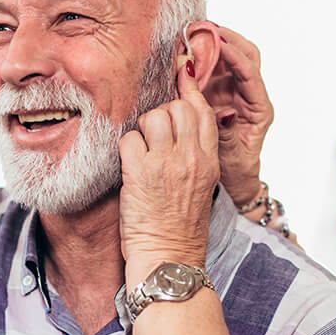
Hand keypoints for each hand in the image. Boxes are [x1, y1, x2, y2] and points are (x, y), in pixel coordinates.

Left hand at [119, 62, 218, 289]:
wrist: (170, 261)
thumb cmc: (181, 230)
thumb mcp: (201, 189)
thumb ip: (194, 157)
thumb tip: (179, 129)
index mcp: (210, 162)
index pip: (203, 110)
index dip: (189, 88)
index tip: (180, 73)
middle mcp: (193, 158)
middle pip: (177, 106)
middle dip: (162, 113)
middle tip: (153, 135)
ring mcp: (168, 164)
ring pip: (153, 116)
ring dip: (142, 129)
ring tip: (141, 153)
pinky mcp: (141, 174)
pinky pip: (129, 139)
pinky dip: (125, 150)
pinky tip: (128, 168)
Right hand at [203, 27, 273, 205]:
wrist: (234, 179)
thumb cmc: (236, 170)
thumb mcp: (232, 155)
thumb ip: (228, 134)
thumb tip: (225, 113)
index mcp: (260, 109)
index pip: (251, 74)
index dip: (235, 56)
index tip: (218, 42)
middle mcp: (250, 96)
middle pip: (247, 56)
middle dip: (228, 39)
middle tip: (205, 28)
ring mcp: (235, 92)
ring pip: (230, 58)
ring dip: (214, 44)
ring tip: (194, 33)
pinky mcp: (220, 93)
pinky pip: (214, 69)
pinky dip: (202, 58)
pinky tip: (187, 51)